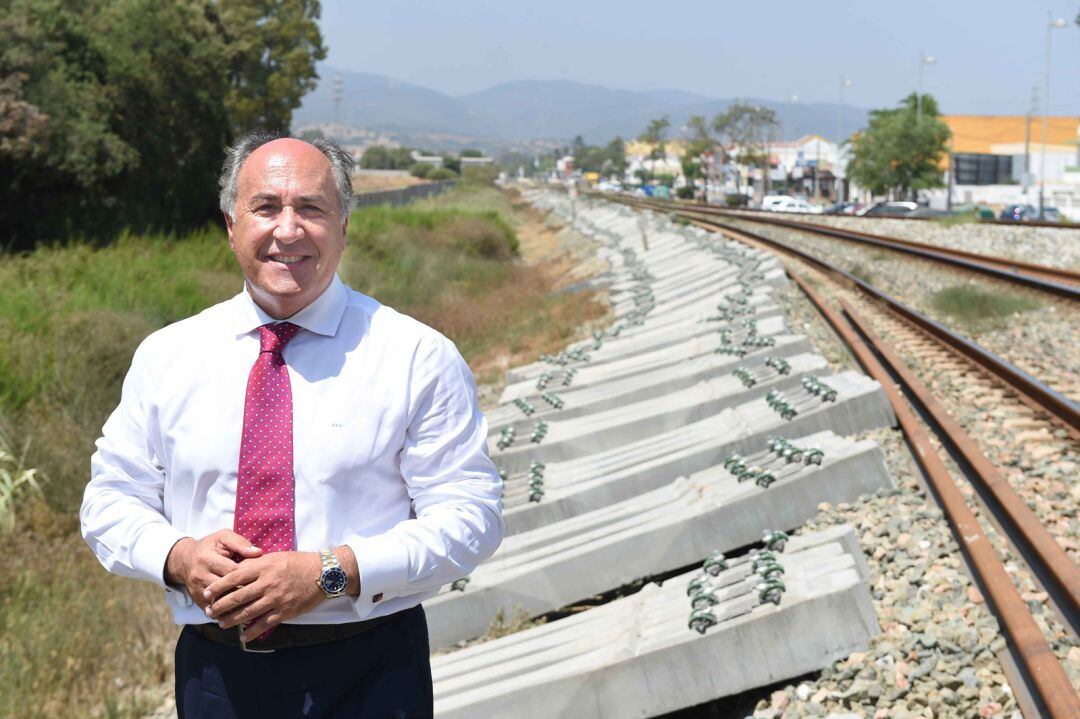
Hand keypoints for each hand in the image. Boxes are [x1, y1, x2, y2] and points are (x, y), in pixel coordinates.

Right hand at [164, 530, 262, 610]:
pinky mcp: (196, 599)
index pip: (230, 571)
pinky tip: (239, 614)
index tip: (261, 579)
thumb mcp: (223, 537)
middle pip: (225, 589)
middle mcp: (200, 575)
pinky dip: (225, 613)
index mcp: (206, 558)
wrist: (185, 559)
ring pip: (219, 602)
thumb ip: (240, 543)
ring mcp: (197, 589)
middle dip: (243, 592)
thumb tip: (258, 552)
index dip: (247, 576)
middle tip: (260, 596)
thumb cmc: (210, 546)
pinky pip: (212, 610)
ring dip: (235, 606)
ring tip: (253, 608)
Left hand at [203, 551, 323, 640]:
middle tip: (209, 612)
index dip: (218, 586)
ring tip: (221, 623)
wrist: (322, 573)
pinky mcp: (285, 611)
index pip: (234, 577)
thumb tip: (237, 570)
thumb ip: (256, 563)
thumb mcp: (274, 557)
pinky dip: (251, 631)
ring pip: (247, 612)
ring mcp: (276, 598)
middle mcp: (267, 583)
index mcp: (263, 567)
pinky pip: (264, 623)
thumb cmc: (298, 562)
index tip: (207, 593)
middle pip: (237, 597)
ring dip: (231, 620)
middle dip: (220, 606)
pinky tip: (243, 635)